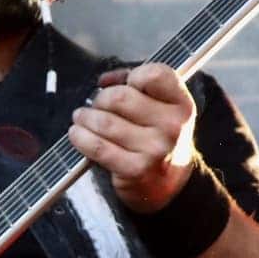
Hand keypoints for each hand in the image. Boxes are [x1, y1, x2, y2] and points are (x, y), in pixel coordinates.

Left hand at [69, 62, 197, 212]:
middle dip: (101, 99)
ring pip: (105, 122)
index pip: (154, 74)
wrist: (169, 182)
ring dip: (85, 117)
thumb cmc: (157, 136)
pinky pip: (98, 147)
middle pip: (121, 97)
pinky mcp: (135, 169)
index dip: (132, 76)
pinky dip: (81, 138)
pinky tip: (76, 133)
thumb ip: (135, 85)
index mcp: (181, 104)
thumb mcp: (161, 107)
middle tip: (95, 105)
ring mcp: (155, 149)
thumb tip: (104, 81)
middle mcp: (172, 126)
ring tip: (81, 118)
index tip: (125, 86)